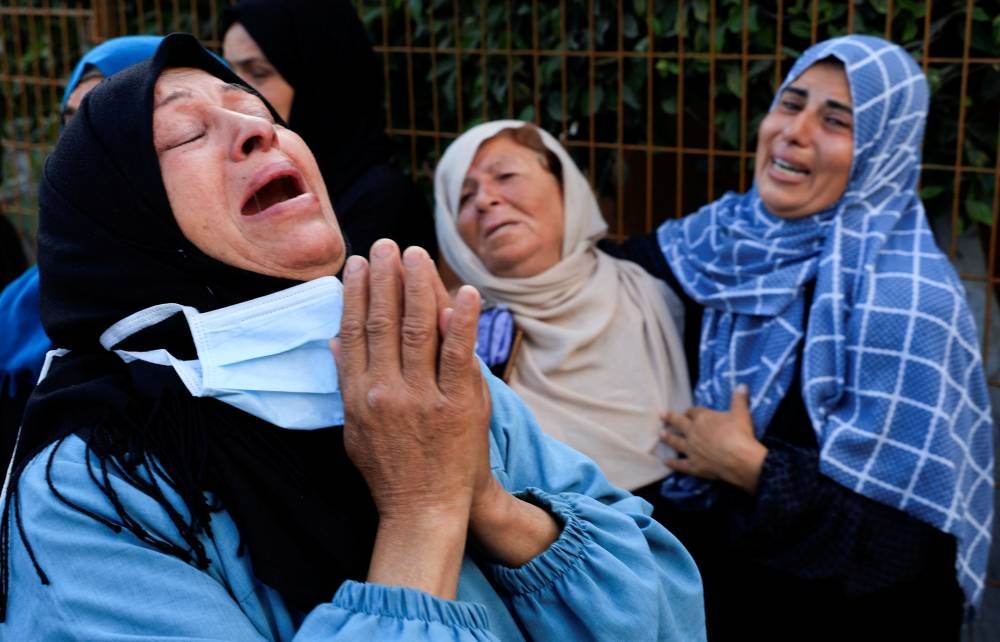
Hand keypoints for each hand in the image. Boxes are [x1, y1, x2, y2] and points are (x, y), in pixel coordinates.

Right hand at [332, 239, 490, 596]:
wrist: (424, 510)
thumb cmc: (389, 471)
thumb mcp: (354, 430)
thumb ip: (346, 383)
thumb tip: (334, 340)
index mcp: (358, 395)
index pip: (354, 332)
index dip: (356, 294)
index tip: (358, 264)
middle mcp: (385, 391)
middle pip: (384, 322)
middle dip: (385, 278)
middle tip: (387, 245)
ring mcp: (422, 398)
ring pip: (418, 329)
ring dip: (418, 286)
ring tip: (417, 254)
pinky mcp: (457, 405)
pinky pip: (459, 355)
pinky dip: (462, 321)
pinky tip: (465, 292)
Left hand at [660, 385, 766, 493]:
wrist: (739, 459)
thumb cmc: (740, 434)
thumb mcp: (741, 413)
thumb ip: (739, 399)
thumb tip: (742, 385)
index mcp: (703, 418)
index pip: (693, 412)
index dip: (690, 411)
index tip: (687, 411)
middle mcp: (693, 432)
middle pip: (679, 423)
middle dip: (670, 418)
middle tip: (660, 415)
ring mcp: (691, 449)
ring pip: (676, 442)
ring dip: (668, 438)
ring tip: (660, 434)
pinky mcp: (694, 465)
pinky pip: (680, 464)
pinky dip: (673, 463)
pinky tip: (665, 462)